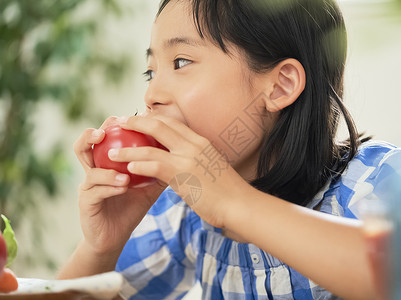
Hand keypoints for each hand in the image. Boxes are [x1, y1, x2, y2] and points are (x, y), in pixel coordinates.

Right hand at [73, 116, 166, 256]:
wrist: (115, 237)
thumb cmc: (131, 208)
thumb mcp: (148, 186)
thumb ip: (159, 169)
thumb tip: (180, 151)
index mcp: (106, 162)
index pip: (107, 137)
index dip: (115, 124)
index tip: (133, 115)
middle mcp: (93, 169)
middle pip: (86, 144)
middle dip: (95, 133)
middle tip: (108, 128)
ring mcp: (87, 185)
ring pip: (88, 166)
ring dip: (106, 163)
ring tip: (120, 160)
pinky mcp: (85, 202)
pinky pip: (95, 190)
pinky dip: (110, 185)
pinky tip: (123, 185)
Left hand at [112, 115, 253, 228]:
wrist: (240, 204)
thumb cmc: (228, 191)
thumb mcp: (211, 168)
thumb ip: (194, 161)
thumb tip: (180, 164)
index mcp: (201, 141)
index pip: (173, 122)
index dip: (153, 119)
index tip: (139, 120)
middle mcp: (194, 144)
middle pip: (159, 125)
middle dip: (136, 123)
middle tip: (120, 124)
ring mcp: (188, 158)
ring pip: (151, 146)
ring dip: (128, 149)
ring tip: (112, 152)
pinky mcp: (183, 175)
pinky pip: (155, 165)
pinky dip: (139, 164)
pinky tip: (128, 167)